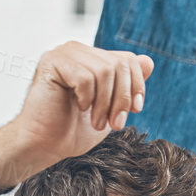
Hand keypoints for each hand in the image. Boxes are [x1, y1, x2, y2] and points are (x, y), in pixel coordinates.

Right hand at [0, 42, 153, 191]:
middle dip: (122, 99)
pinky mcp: (51, 62)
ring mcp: (64, 53)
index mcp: (92, 58)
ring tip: (96, 121)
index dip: (137, 86)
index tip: (135, 110)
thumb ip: (127, 84)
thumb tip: (148, 60)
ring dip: (105, 103)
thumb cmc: (74, 129)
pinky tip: (78, 107)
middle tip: (115, 123)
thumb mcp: (111, 107)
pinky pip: (85, 77)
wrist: (46, 145)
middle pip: (119, 65)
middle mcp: (78, 51)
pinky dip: (87, 98)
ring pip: (105, 71)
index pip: (128, 60)